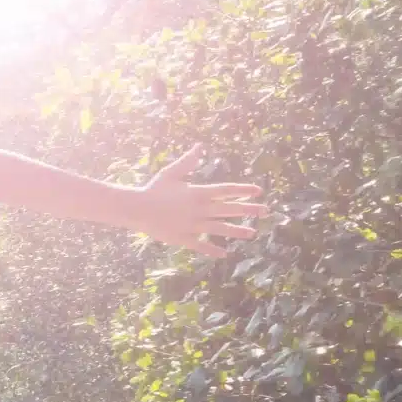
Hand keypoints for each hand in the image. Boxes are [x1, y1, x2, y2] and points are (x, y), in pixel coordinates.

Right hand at [133, 145, 268, 256]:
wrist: (136, 208)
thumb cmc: (153, 189)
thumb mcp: (171, 173)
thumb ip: (188, 162)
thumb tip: (200, 147)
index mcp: (198, 192)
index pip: (227, 190)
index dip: (243, 190)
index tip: (258, 191)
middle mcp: (199, 209)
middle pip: (229, 209)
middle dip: (249, 210)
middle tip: (266, 211)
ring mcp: (192, 225)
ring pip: (220, 228)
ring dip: (237, 231)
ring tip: (252, 233)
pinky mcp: (183, 238)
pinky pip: (201, 245)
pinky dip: (212, 250)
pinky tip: (224, 254)